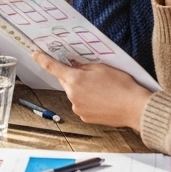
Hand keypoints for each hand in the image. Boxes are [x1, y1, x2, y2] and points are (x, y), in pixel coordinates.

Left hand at [31, 51, 151, 129]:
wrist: (135, 108)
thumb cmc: (122, 86)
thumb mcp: (102, 68)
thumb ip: (84, 66)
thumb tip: (74, 66)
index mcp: (75, 79)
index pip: (53, 67)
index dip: (42, 59)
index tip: (35, 54)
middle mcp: (72, 94)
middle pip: (66, 81)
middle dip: (74, 77)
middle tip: (91, 76)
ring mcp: (77, 107)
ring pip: (74, 94)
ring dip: (82, 90)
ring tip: (102, 90)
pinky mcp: (84, 117)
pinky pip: (81, 105)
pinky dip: (88, 101)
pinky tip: (102, 100)